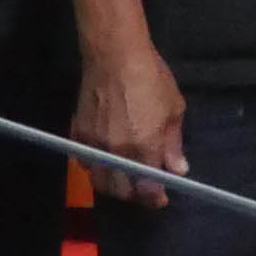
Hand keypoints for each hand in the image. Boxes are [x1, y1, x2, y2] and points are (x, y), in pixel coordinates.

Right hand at [72, 38, 188, 205]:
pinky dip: (95, 168)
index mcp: (144, 148)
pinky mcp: (78, 134)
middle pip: (121, 190)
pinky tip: (104, 162)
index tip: (161, 199)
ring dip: (113, 185)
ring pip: (100, 180)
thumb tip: (178, 169)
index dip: (155, 198)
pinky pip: (84, 162)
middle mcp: (117, 152)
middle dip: (134, 195)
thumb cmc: (151, 78)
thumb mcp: (173, 109)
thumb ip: (173, 144)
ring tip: (125, 179)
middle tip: (144, 189)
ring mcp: (94, 145)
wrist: (114, 56)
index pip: (148, 189)